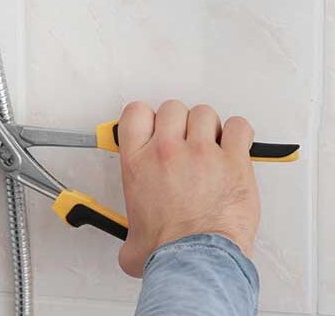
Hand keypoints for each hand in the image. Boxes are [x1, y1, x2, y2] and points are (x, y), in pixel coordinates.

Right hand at [117, 100, 259, 277]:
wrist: (196, 258)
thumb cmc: (168, 248)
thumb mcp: (131, 238)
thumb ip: (128, 234)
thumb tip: (132, 246)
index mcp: (138, 163)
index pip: (136, 113)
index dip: (146, 117)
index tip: (152, 127)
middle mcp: (167, 151)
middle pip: (172, 108)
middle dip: (179, 122)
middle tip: (185, 140)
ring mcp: (201, 153)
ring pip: (204, 114)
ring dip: (208, 127)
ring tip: (211, 145)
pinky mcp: (233, 161)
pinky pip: (238, 127)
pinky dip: (238, 133)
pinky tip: (235, 146)